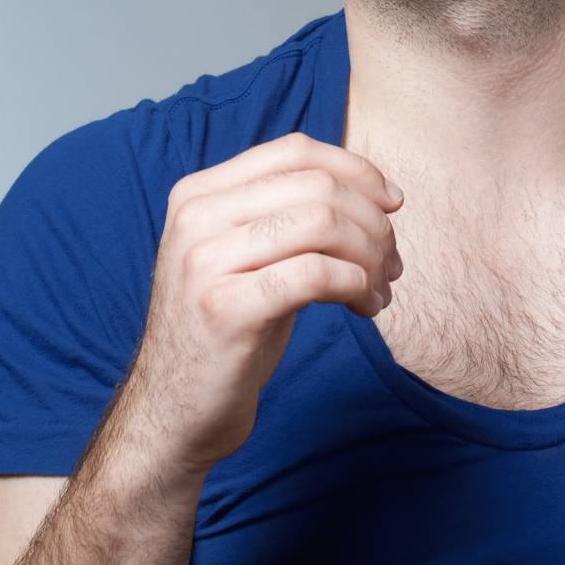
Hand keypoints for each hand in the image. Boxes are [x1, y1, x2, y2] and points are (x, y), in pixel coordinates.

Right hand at [121, 131, 404, 480]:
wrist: (172, 413)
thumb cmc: (227, 330)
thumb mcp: (247, 256)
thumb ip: (287, 213)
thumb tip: (374, 188)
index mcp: (198, 194)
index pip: (294, 151)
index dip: (355, 170)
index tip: (392, 202)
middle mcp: (195, 217)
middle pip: (316, 187)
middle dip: (372, 221)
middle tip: (391, 262)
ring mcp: (204, 262)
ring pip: (321, 224)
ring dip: (370, 255)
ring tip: (380, 288)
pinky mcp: (225, 309)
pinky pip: (316, 274)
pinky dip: (357, 285)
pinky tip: (366, 308)